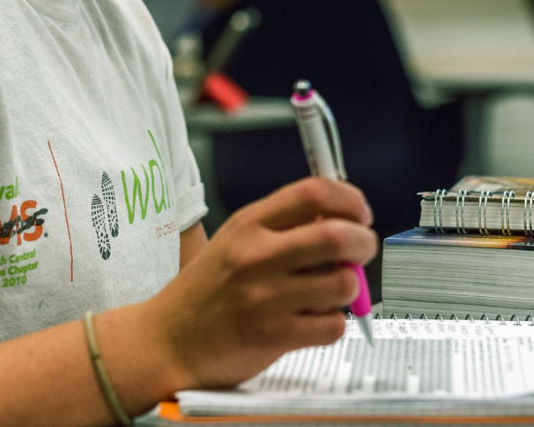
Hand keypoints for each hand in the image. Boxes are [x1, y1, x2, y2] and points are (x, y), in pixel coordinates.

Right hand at [145, 177, 373, 389]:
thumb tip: (342, 220)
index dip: (350, 199)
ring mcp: (265, 297)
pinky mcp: (274, 336)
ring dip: (349, 288)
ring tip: (329, 291)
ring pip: (344, 283)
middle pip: (338, 235)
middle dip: (364, 242)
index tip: (359, 213)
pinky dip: (332, 324)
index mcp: (249, 224)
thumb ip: (283, 227)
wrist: (168, 341)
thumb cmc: (207, 291)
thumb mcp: (236, 241)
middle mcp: (256, 256)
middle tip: (361, 251)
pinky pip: (333, 325)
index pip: (314, 193)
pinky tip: (312, 321)